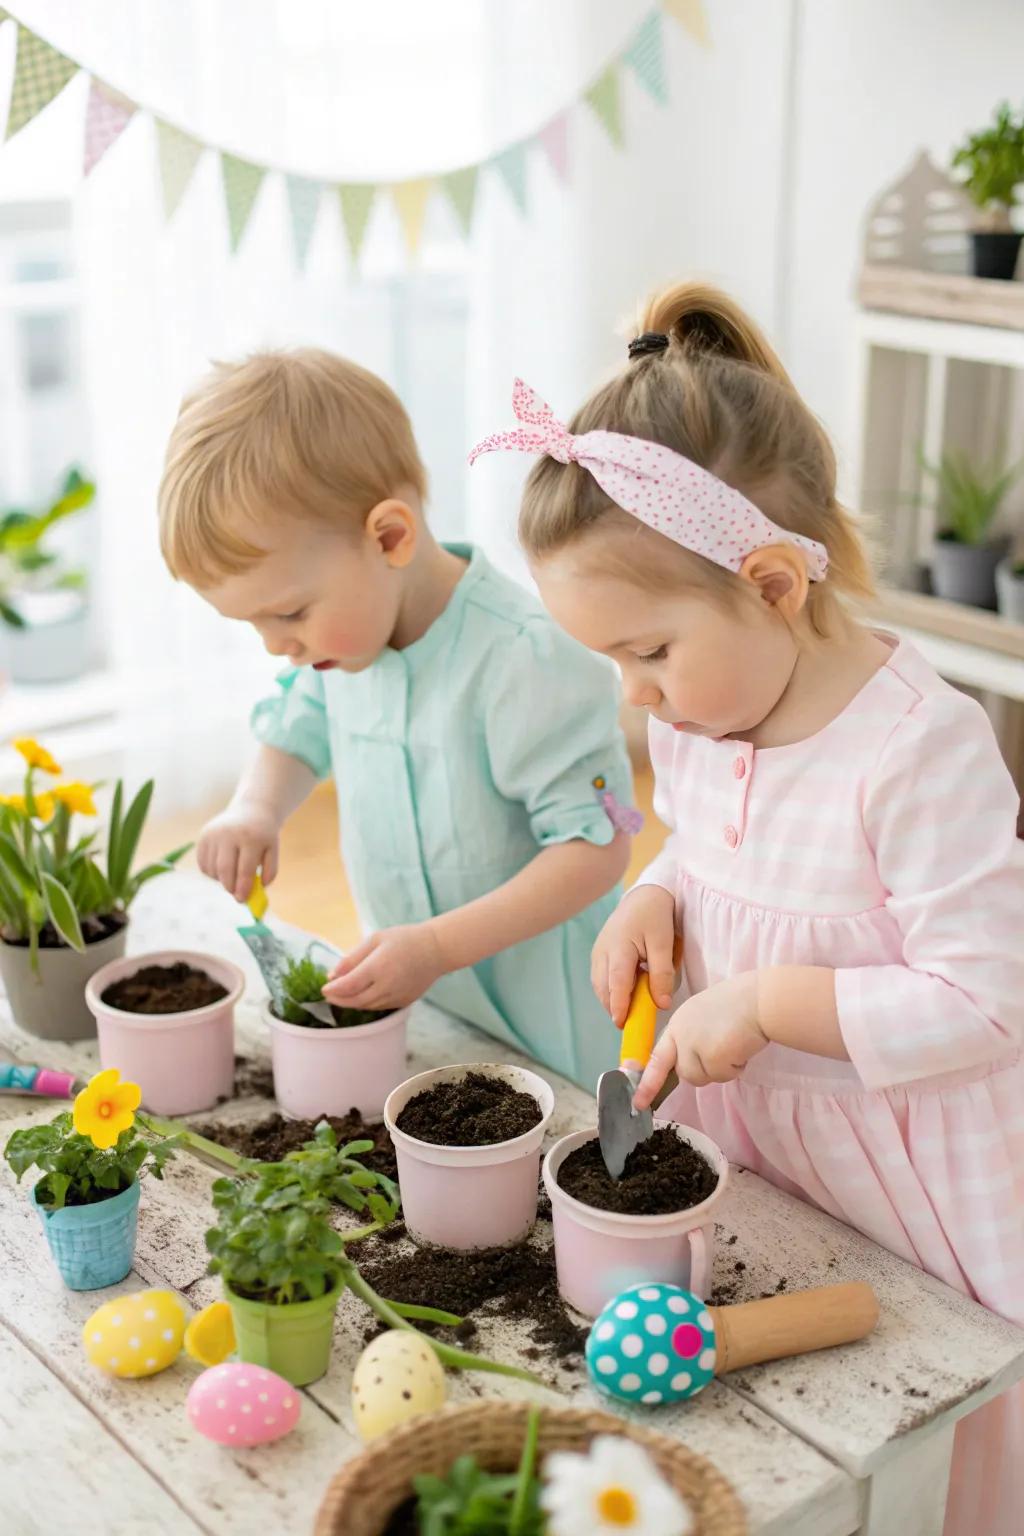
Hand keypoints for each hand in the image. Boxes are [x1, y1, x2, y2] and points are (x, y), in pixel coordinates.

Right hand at [196, 799, 280, 903]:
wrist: (252, 811)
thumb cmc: (264, 836)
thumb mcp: (273, 851)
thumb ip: (269, 872)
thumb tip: (258, 889)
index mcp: (250, 837)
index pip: (244, 869)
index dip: (243, 888)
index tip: (242, 899)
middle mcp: (229, 833)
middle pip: (224, 869)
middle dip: (230, 887)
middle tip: (236, 895)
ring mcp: (213, 834)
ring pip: (212, 869)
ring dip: (222, 879)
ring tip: (234, 872)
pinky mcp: (203, 836)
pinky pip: (203, 864)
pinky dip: (213, 872)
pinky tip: (224, 865)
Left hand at [323, 922, 445, 1011]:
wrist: (436, 949)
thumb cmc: (404, 939)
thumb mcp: (375, 940)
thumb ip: (352, 958)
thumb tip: (332, 976)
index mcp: (379, 967)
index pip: (349, 986)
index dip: (333, 990)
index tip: (323, 988)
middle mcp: (387, 985)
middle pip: (355, 1001)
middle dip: (339, 1000)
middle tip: (328, 995)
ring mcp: (397, 996)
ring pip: (367, 1006)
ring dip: (352, 1003)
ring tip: (342, 995)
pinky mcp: (404, 1002)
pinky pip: (379, 1007)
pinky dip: (366, 1003)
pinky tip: (361, 995)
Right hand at [591, 884, 677, 1024]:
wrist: (645, 895)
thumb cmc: (656, 916)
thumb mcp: (664, 943)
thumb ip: (662, 974)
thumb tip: (661, 1004)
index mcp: (619, 947)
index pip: (617, 983)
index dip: (619, 1005)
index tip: (622, 1024)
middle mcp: (603, 952)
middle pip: (604, 988)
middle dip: (615, 1008)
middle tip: (632, 1024)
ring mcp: (598, 953)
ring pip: (600, 986)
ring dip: (612, 1000)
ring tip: (630, 1011)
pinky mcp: (599, 954)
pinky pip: (602, 979)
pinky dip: (611, 990)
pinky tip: (626, 993)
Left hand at [633, 973, 767, 1106]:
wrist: (759, 1000)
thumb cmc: (740, 1003)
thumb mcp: (704, 1015)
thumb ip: (693, 1036)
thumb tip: (694, 1058)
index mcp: (678, 1023)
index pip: (657, 1057)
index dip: (647, 1081)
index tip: (638, 1101)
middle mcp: (681, 1035)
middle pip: (684, 1072)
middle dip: (703, 1070)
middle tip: (721, 1054)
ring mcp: (694, 1046)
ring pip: (704, 1078)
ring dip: (721, 1069)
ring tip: (734, 1045)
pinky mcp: (712, 1057)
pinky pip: (724, 1076)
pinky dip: (736, 1067)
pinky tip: (742, 1047)